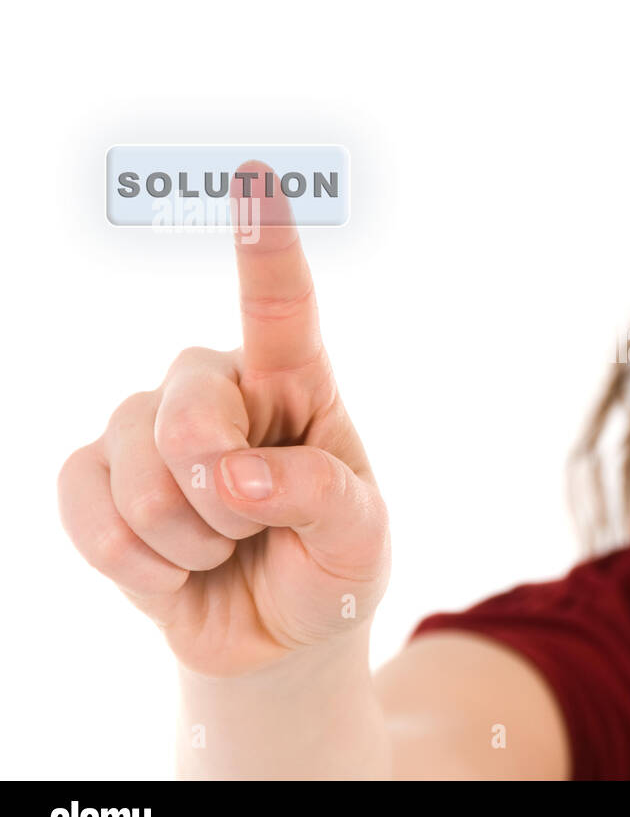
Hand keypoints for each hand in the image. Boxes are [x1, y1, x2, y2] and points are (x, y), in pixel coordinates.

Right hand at [58, 160, 389, 677]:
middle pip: (188, 406)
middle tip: (252, 528)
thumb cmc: (332, 569)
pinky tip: (172, 570)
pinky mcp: (102, 477)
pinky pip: (83, 501)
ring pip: (131, 459)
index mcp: (300, 386)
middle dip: (217, 487)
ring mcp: (154, 430)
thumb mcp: (359, 540)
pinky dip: (131, 558)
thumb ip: (318, 495)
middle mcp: (222, 390)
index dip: (266, 246)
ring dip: (184, 534)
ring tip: (223, 549)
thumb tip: (233, 478)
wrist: (277, 637)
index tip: (258, 179)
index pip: (282, 309)